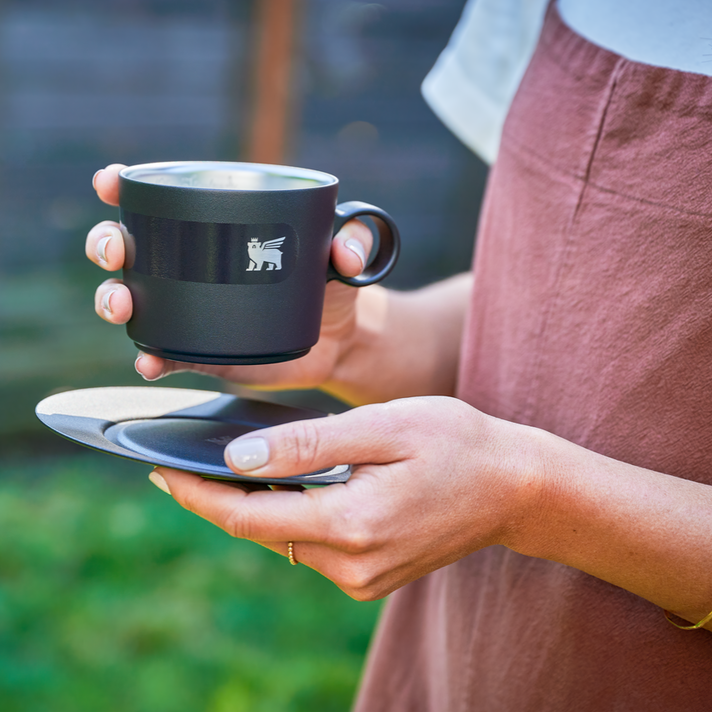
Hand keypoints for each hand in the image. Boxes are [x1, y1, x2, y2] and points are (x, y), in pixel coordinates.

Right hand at [86, 164, 374, 387]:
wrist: (340, 341)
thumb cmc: (332, 286)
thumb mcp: (343, 256)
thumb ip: (351, 241)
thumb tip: (346, 253)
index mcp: (214, 231)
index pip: (159, 202)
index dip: (124, 187)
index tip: (111, 181)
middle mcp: (188, 268)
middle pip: (128, 248)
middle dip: (106, 243)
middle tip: (116, 250)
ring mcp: (188, 312)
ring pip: (131, 300)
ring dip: (112, 299)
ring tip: (123, 304)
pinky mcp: (199, 352)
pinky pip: (163, 354)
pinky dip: (149, 358)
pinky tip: (148, 361)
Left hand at [149, 397, 543, 599]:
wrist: (513, 487)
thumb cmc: (457, 443)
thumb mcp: (385, 426)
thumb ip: (311, 444)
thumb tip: (240, 456)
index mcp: (352, 523)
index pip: (249, 515)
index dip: (196, 493)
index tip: (157, 469)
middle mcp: (351, 563)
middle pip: (260, 529)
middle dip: (217, 497)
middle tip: (181, 461)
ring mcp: (362, 577)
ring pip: (284, 538)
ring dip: (257, 503)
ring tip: (232, 465)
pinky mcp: (370, 576)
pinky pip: (310, 544)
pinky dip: (290, 514)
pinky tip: (286, 484)